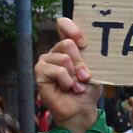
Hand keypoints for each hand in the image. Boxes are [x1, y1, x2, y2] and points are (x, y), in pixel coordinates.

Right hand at [35, 18, 102, 132]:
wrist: (81, 108)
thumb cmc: (88, 88)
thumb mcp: (93, 67)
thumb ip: (88, 53)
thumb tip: (85, 42)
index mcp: (68, 46)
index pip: (63, 24)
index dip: (72, 29)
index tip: (84, 43)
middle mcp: (55, 50)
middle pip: (67, 43)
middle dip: (81, 62)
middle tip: (84, 76)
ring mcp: (46, 61)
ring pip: (64, 57)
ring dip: (75, 74)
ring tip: (77, 85)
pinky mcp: (40, 72)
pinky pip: (57, 70)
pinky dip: (67, 81)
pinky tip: (67, 88)